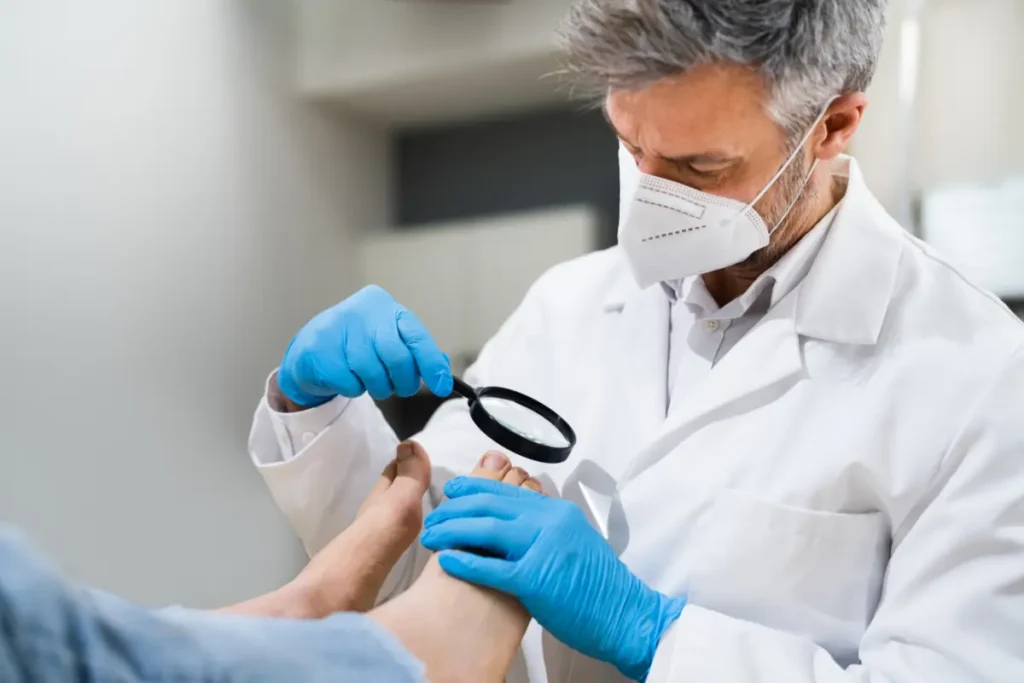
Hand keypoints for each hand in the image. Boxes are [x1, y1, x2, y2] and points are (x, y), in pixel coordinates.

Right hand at [278, 285, 451, 405]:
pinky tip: (347, 377)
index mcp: (384, 306)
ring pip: (374, 374)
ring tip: (369, 379)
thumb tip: (443, 370)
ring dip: (377, 387)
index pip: (416, 336)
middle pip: (397, 358)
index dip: (432, 364)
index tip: (443, 386)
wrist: (310, 349)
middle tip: (400, 387)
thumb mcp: (388, 339)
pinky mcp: (320, 352)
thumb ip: (414, 351)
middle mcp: (362, 311)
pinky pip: (352, 384)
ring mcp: (338, 330)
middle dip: (403, 381)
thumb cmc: (356, 344)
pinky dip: (354, 389)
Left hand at [420, 478, 685, 680]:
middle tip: (433, 516)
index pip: (506, 491)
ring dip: (452, 530)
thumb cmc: (599, 585)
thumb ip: (546, 527)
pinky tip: (445, 560)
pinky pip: (492, 567)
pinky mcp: (536, 579)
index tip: (452, 491)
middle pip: (491, 504)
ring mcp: (543, 548)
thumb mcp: (574, 540)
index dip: (474, 489)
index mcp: (557, 511)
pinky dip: (465, 561)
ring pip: (486, 528)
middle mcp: (550, 521)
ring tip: (431, 535)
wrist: (625, 614)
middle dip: (455, 508)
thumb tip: (519, 522)